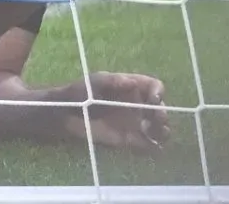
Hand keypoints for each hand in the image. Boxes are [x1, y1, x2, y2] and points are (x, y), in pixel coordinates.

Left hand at [55, 72, 169, 151]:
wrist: (66, 114)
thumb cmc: (80, 92)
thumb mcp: (94, 81)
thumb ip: (113, 81)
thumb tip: (132, 82)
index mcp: (132, 86)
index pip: (154, 86)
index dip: (158, 92)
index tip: (154, 99)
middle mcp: (138, 104)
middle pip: (159, 108)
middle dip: (162, 114)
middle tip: (156, 120)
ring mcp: (135, 122)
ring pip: (158, 127)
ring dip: (162, 131)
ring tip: (156, 133)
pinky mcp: (129, 140)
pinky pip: (147, 144)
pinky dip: (154, 147)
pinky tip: (154, 147)